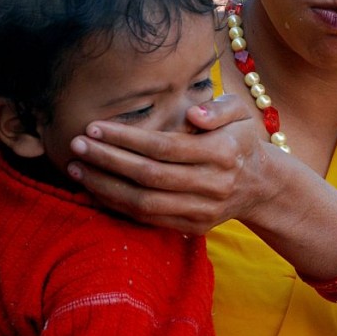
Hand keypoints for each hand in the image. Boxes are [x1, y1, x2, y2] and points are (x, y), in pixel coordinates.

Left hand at [67, 95, 265, 233]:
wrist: (260, 184)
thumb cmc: (240, 139)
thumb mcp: (241, 112)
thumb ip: (219, 108)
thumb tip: (193, 115)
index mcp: (223, 152)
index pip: (165, 147)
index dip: (127, 139)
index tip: (95, 128)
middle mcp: (213, 184)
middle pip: (149, 176)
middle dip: (107, 160)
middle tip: (76, 144)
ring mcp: (203, 210)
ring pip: (144, 203)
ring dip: (105, 186)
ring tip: (77, 168)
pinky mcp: (193, 227)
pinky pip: (147, 219)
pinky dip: (117, 205)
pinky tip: (95, 188)